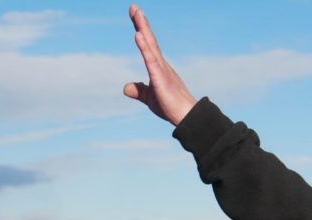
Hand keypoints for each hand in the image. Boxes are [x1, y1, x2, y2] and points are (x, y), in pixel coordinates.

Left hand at [123, 4, 196, 125]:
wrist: (185, 117)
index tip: (135, 15)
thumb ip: (139, 91)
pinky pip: (150, 60)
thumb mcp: (149, 98)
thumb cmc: (170, 107)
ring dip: (143, 29)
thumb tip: (126, 87)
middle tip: (133, 6)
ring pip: (150, 46)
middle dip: (141, 23)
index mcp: (158, 67)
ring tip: (137, 13)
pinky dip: (144, 47)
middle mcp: (160, 64)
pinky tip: (138, 35)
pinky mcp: (160, 78)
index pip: (147, 45)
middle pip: (149, 40)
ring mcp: (161, 70)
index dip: (141, 30)